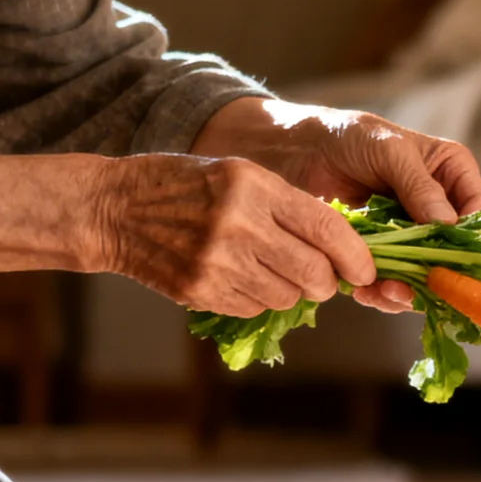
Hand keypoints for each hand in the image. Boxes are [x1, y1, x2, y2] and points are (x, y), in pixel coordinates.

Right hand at [97, 154, 377, 317]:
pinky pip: (254, 307)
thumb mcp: (240, 174)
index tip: (366, 270)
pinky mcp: (199, 290)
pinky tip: (243, 277)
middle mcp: (238, 225)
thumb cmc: (186, 185)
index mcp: (254, 188)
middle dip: (328, 282)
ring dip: (293, 291)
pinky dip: (260, 298)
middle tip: (324, 278)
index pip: (327, 230)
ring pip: (287, 296)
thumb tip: (340, 249)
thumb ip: (289, 206)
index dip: (356, 257)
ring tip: (274, 270)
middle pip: (314, 273)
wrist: (114, 209)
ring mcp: (216, 261)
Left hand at [192, 98, 480, 313]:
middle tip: (416, 289)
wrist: (297, 152)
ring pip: (425, 273)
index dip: (472, 238)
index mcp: (452, 174)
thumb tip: (449, 224)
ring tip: (384, 293)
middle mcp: (438, 207)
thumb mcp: (388, 149)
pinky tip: (366, 292)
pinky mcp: (381, 252)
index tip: (454, 260)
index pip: (478, 211)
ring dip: (408, 290)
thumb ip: (419, 185)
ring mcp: (410, 233)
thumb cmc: (349, 136)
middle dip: (437, 274)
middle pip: (454, 251)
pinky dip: (382, 292)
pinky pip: (393, 280)